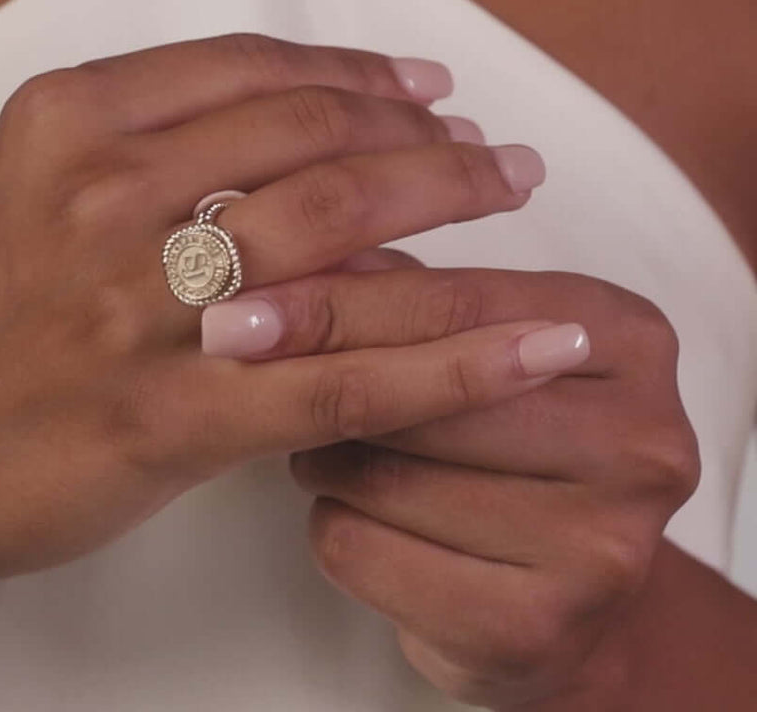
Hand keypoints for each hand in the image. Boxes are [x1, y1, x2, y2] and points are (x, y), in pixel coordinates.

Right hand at [0, 34, 550, 613]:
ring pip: (339, 232)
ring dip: (448, 203)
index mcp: (69, 124)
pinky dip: (452, 361)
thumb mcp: (31, 188)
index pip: (253, 68)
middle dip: (426, 133)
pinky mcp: (172, 415)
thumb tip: (305, 140)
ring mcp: (139, 307)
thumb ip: (150, 145)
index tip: (424, 84)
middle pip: (313, 138)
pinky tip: (529, 345)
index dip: (359, 70)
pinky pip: (344, 379)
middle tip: (491, 147)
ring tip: (507, 196)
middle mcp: (104, 197)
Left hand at [227, 261, 700, 708]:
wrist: (554, 586)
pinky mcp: (542, 630)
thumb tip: (293, 247)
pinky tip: (353, 516)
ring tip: (327, 452)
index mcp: (627, 337)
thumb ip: (398, 286)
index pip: (458, 301)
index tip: (235, 301)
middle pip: (424, 394)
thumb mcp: (470, 339)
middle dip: (323, 384)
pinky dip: (333, 530)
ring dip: (325, 460)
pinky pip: (367, 555)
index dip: (336, 301)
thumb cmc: (496, 435)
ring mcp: (604, 546)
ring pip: (386, 477)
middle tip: (266, 376)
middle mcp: (641, 440)